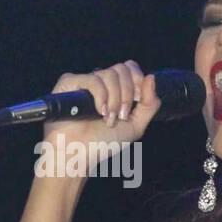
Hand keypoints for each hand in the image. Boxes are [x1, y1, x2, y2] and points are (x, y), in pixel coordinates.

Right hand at [41, 60, 161, 167]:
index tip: (136, 101)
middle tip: (121, 115)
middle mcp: (99, 82)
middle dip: (126, 94)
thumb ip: (149, 104)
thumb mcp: (135, 126)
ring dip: (114, 100)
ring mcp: (84, 82)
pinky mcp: (69, 83)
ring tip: (108, 119)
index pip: (129, 67)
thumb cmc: (102, 143)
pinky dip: (101, 96)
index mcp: (114, 88)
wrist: (78, 155)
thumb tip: (151, 78)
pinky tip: (99, 112)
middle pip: (121, 69)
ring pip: (109, 74)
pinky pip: (92, 79)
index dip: (136, 80)